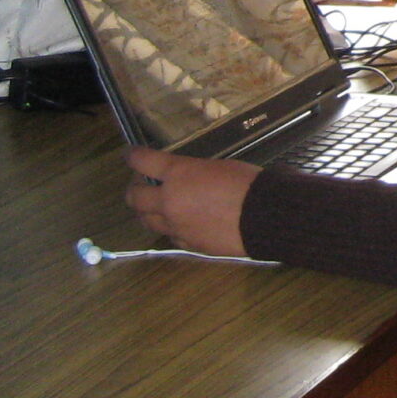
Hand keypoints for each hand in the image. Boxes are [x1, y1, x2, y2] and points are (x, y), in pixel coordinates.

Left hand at [123, 147, 259, 257]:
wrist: (266, 217)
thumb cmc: (248, 184)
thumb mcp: (218, 167)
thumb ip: (194, 172)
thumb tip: (186, 178)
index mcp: (179, 174)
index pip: (142, 161)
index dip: (133, 156)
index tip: (130, 154)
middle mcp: (169, 201)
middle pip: (134, 197)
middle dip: (134, 188)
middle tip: (142, 184)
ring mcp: (175, 225)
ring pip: (145, 220)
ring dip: (146, 210)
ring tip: (155, 206)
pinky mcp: (187, 243)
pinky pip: (168, 235)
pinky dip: (169, 227)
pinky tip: (180, 222)